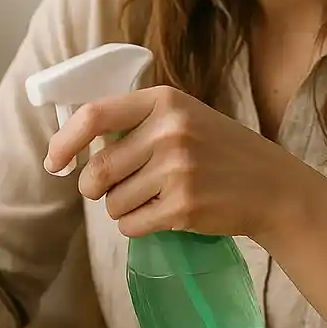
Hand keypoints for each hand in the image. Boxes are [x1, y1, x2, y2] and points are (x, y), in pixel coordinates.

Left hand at [44, 85, 320, 242]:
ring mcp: (177, 169)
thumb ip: (137, 124)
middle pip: (99, 169)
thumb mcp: (183, 118)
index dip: (65, 141)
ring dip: (122, 209)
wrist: (272, 186)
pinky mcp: (183, 206)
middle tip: (109, 191)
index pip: (95, 115)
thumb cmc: (220, 152)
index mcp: (164, 100)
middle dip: (95, 187)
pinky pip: (131, 225)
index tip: (54, 161)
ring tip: (152, 199)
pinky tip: (162, 216)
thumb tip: (76, 147)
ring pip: (112, 203)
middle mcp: (169, 130)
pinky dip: (136, 227)